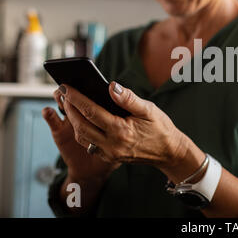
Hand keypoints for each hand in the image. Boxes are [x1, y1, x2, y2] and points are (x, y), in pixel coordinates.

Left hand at [56, 82, 198, 180]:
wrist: (169, 151)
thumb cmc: (160, 128)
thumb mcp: (149, 109)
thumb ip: (129, 98)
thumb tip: (112, 86)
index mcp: (122, 131)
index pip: (92, 112)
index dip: (76, 98)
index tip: (66, 86)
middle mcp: (113, 144)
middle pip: (82, 125)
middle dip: (69, 108)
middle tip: (63, 93)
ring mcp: (110, 153)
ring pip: (83, 137)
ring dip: (73, 120)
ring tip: (69, 104)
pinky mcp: (110, 157)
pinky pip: (89, 144)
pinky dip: (83, 131)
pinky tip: (82, 120)